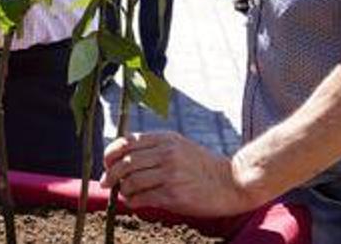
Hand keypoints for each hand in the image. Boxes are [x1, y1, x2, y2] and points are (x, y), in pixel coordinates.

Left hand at [101, 132, 255, 216]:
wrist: (233, 182)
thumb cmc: (204, 167)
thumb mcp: (180, 147)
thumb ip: (155, 148)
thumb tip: (124, 159)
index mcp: (166, 139)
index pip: (127, 142)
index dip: (111, 154)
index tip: (107, 163)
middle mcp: (166, 153)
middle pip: (124, 163)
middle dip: (111, 174)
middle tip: (107, 182)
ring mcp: (169, 174)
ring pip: (130, 181)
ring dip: (122, 190)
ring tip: (125, 194)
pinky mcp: (173, 194)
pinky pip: (142, 198)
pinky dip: (133, 201)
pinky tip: (136, 201)